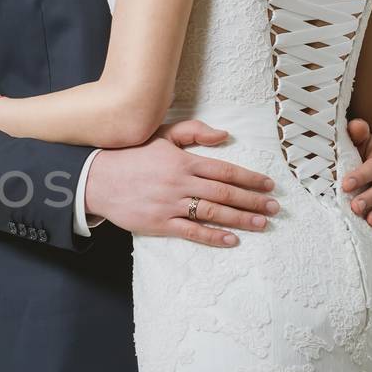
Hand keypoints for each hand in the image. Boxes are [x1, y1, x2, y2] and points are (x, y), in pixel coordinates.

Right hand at [84, 120, 279, 246]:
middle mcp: (180, 182)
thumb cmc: (131, 156)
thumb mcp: (162, 136)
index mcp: (183, 161)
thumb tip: (224, 135)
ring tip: (262, 223)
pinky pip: (192, 231)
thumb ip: (193, 132)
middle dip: (253, 201)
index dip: (250, 178)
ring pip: (213, 213)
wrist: (97, 178)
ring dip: (241, 219)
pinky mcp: (159, 223)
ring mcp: (170, 204)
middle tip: (274, 208)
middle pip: (225, 193)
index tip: (268, 185)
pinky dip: (214, 236)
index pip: (225, 170)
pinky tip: (232, 239)